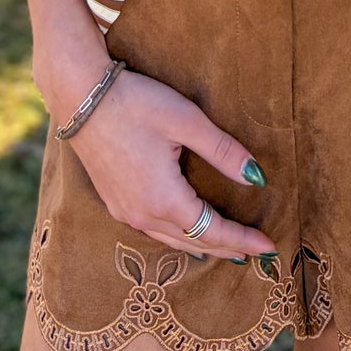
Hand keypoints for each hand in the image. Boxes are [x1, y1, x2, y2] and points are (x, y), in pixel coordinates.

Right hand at [38, 60, 276, 263]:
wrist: (81, 96)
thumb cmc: (136, 103)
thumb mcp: (186, 121)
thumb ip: (222, 151)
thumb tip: (257, 178)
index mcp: (165, 199)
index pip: (213, 230)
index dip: (243, 239)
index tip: (269, 247)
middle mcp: (143, 214)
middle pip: (194, 241)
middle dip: (227, 248)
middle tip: (255, 253)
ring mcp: (125, 211)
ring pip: (172, 240)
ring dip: (202, 244)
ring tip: (227, 248)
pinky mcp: (114, 201)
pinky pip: (153, 231)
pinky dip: (177, 236)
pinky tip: (185, 230)